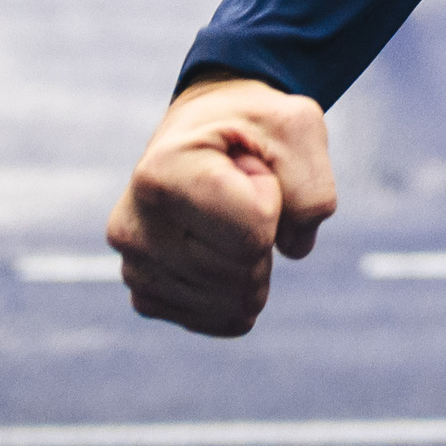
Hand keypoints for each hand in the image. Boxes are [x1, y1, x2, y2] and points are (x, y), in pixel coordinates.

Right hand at [110, 77, 335, 335]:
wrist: (206, 130)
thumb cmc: (253, 126)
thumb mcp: (298, 128)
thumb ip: (312, 190)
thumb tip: (293, 249)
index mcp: (162, 173)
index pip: (254, 230)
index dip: (273, 198)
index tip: (249, 166)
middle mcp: (132, 227)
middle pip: (243, 272)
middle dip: (265, 233)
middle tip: (239, 191)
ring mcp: (134, 268)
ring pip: (235, 303)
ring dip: (254, 261)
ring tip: (227, 215)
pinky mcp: (146, 298)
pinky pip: (220, 319)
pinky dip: (240, 290)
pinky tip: (220, 248)